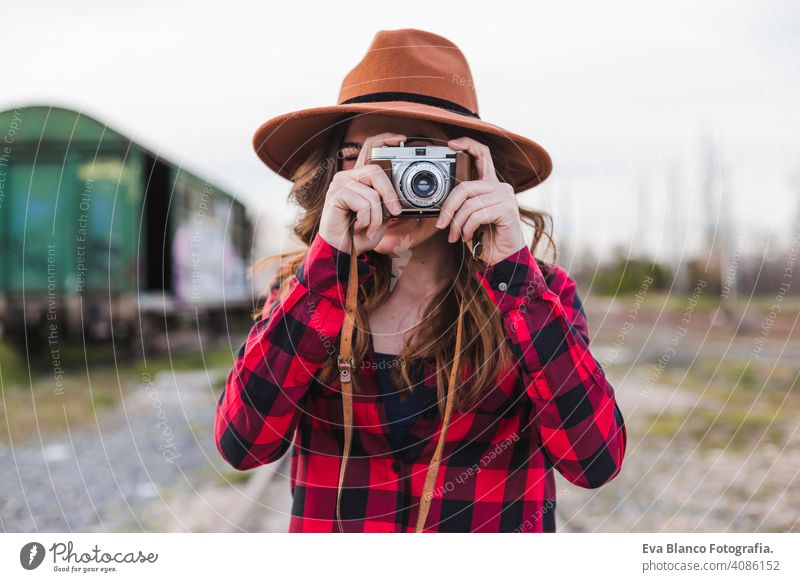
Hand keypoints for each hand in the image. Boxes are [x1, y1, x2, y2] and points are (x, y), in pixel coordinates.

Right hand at [318, 132, 404, 254]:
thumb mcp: (381, 216)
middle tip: (396, 213)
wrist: (342, 251)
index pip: (370, 148)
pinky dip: (367, 220)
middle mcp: (348, 176)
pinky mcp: (335, 195)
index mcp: (359, 177)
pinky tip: (358, 226)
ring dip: (376, 217)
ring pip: (372, 193)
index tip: (402, 139)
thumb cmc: (359, 234)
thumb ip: (389, 202)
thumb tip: (403, 196)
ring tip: (369, 227)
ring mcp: (340, 184)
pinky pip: (363, 204)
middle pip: (376, 171)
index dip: (386, 139)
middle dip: (390, 195)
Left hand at [435, 136, 525, 264]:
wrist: (503, 257)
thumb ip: (460, 203)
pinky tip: (468, 238)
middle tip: (441, 224)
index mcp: (490, 184)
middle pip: (465, 186)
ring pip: (469, 204)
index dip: (468, 144)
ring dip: (457, 224)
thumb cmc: (485, 237)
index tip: (450, 145)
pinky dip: (467, 229)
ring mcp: (506, 197)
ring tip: (455, 236)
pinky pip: (477, 215)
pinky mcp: (507, 210)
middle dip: (448, 207)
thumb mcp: (468, 216)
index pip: (482, 154)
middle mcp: (500, 187)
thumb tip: (439, 201)